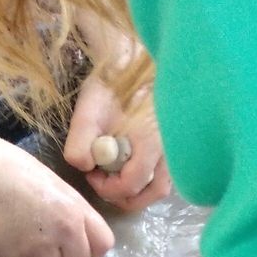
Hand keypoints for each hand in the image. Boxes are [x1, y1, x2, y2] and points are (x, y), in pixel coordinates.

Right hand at [0, 137, 113, 256]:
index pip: (103, 245)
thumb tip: (71, 230)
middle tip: (51, 254)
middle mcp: (65, 232)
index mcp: (78, 210)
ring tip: (28, 251)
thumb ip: (70, 210)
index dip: (92, 252)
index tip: (79, 251)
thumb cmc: (17, 170)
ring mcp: (40, 247)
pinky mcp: (14, 256)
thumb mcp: (56, 185)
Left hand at [63, 65, 171, 209]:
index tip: (92, 173)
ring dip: (137, 189)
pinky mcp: (175, 144)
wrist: (134, 60)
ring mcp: (176, 147)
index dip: (107, 187)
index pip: (132, 184)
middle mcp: (170, 147)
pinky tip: (127, 163)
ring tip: (114, 174)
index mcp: (151, 139)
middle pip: (153, 193)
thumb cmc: (112, 85)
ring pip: (162, 184)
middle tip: (104, 183)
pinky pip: (164, 172)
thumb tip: (85, 167)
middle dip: (125, 196)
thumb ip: (80, 143)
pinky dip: (145, 177)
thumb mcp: (88, 110)